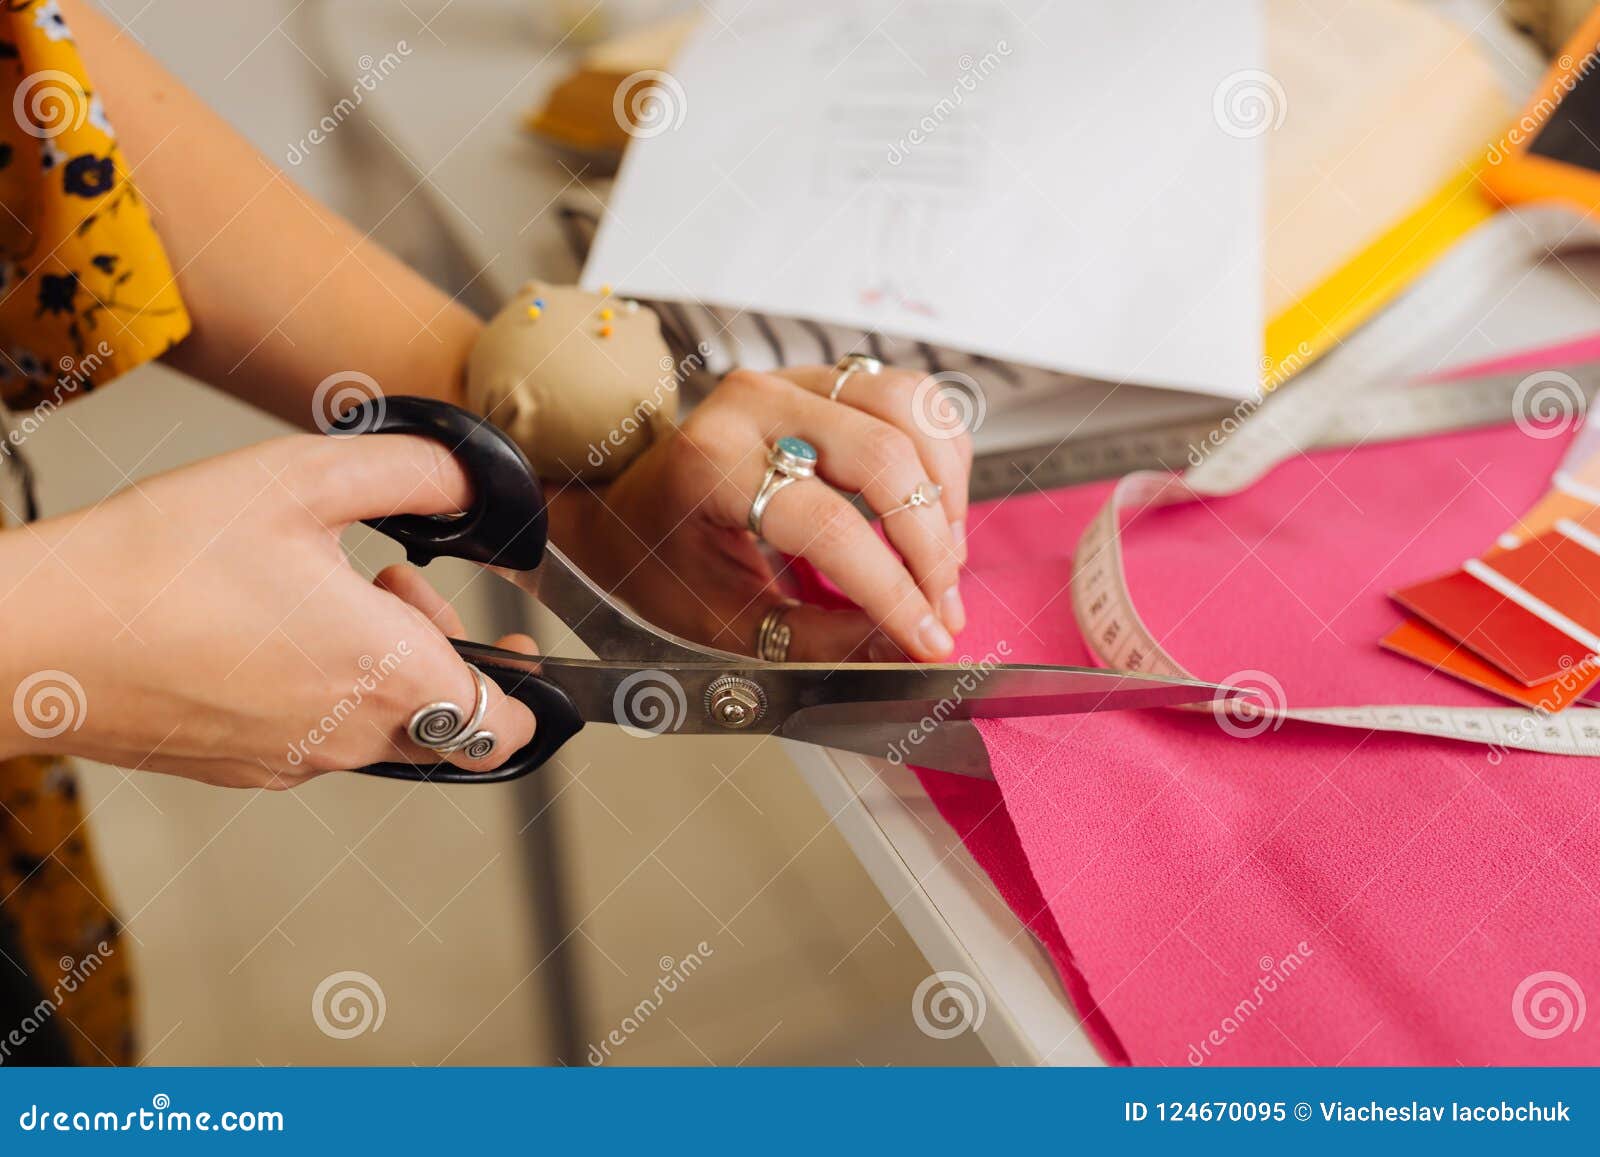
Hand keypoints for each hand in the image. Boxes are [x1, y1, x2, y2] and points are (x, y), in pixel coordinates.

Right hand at [0, 434, 537, 787]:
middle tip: (393, 585)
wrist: (38, 637)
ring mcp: (293, 761)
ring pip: (379, 725)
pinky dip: (320, 684)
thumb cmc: (161, 564)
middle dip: (441, 649)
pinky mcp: (241, 765)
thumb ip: (411, 476)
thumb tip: (467, 485)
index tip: (513, 646)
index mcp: (390, 676)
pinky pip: (315, 734)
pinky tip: (267, 622)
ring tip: (320, 589)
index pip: (505, 727)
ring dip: (379, 660)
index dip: (526, 692)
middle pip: (446, 721)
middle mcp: (351, 737)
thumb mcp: (305, 479)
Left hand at [549, 363, 972, 661]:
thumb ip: (816, 639)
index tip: (928, 638)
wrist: (625, 500)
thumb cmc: (662, 559)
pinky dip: (940, 449)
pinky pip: (908, 395)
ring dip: (944, 492)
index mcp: (712, 466)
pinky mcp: (820, 376)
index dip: (891, 589)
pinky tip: (937, 504)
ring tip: (943, 558)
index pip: (828, 526)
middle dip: (929, 547)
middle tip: (942, 607)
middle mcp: (753, 407)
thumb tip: (905, 651)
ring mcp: (790, 380)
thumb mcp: (723, 619)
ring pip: (907, 411)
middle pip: (882, 459)